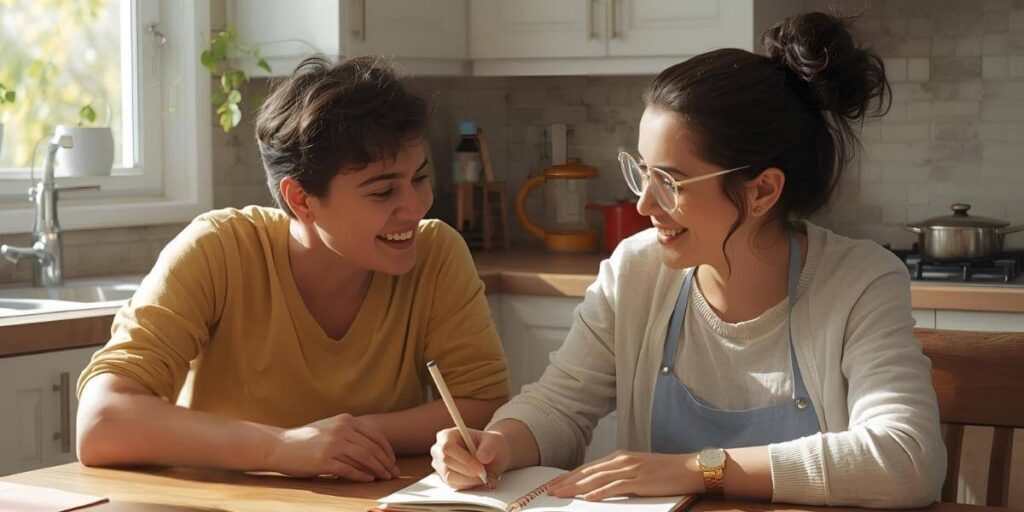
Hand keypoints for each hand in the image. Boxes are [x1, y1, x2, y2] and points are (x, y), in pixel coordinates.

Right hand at [268, 413, 399, 481]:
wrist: (280, 446)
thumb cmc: (307, 440)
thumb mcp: (332, 428)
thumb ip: (352, 435)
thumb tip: (376, 451)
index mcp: (346, 420)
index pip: (376, 436)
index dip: (387, 450)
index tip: (393, 461)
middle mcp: (341, 430)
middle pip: (372, 448)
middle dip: (386, 463)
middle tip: (393, 473)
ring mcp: (332, 445)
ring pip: (364, 458)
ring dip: (377, 470)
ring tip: (384, 477)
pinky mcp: (324, 460)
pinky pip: (348, 470)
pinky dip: (361, 475)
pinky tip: (368, 479)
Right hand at [430, 427, 509, 489]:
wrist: (491, 455)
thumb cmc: (490, 444)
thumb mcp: (494, 441)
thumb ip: (489, 448)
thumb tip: (482, 458)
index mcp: (447, 435)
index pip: (448, 448)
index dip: (463, 459)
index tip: (480, 468)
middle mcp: (439, 450)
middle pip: (447, 464)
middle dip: (468, 471)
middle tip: (485, 475)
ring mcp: (440, 465)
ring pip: (449, 477)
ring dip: (469, 480)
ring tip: (484, 476)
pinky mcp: (445, 478)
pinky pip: (454, 485)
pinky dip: (468, 485)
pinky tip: (478, 479)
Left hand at [546, 450, 700, 500]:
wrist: (690, 468)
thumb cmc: (664, 472)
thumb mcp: (637, 470)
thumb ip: (618, 476)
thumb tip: (597, 487)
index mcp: (619, 457)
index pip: (588, 467)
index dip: (569, 476)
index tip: (554, 484)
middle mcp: (622, 460)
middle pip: (588, 472)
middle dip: (567, 482)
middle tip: (550, 491)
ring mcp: (631, 469)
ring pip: (598, 479)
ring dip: (578, 487)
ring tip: (562, 494)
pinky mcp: (641, 480)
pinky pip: (617, 486)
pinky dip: (601, 492)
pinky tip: (589, 498)